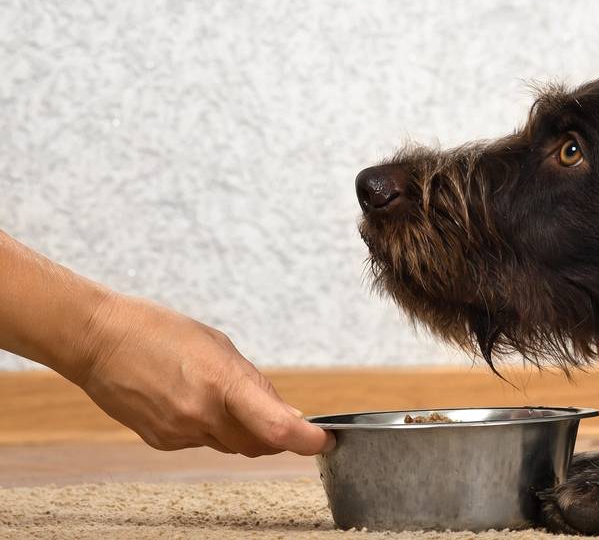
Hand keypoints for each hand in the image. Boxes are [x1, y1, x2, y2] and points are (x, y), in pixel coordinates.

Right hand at [72, 292, 334, 455]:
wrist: (97, 341)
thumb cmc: (158, 330)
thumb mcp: (219, 345)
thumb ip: (254, 383)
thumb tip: (285, 412)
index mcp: (222, 382)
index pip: (278, 427)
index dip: (308, 440)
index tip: (324, 440)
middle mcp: (201, 414)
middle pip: (259, 445)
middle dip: (278, 436)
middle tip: (285, 419)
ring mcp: (179, 432)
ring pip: (231, 444)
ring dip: (243, 429)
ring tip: (224, 395)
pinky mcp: (162, 441)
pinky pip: (202, 442)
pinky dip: (212, 428)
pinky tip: (194, 400)